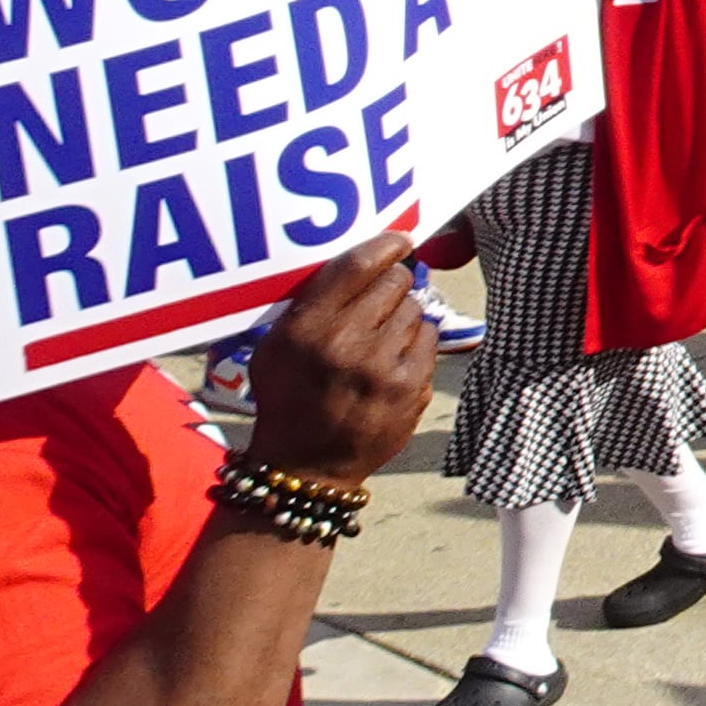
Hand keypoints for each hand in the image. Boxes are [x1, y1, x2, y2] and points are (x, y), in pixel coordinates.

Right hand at [242, 235, 441, 487]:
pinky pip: (431, 336)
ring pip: (416, 308)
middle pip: (396, 281)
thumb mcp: (275, 347)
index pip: (357, 264)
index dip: (385, 244)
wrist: (307, 465)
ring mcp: (384, 366)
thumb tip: (358, 260)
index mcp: (307, 328)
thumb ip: (308, 303)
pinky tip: (394, 359)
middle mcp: (347, 343)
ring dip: (402, 316)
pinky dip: (417, 342)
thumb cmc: (288, 398)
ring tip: (380, 338)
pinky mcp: (412, 387)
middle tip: (378, 300)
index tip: (398, 240)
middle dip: (390, 284)